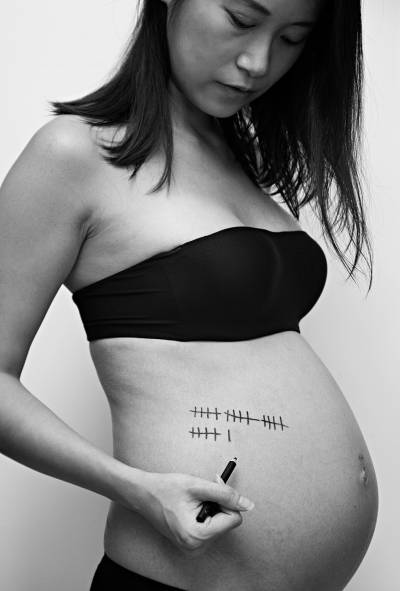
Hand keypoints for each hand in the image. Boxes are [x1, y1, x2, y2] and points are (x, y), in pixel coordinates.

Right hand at [135, 471, 254, 556]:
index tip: (210, 492)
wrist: (143, 495)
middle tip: (199, 495)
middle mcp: (196, 547)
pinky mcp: (191, 544)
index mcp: (198, 535)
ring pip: (220, 525)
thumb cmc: (166, 488)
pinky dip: (205, 516)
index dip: (226, 502)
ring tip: (192, 502)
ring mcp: (193, 548)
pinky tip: (190, 509)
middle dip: (218, 506)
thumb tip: (248, 505)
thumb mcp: (198, 486)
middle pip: (227, 523)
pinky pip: (211, 528)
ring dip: (211, 510)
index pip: (234, 519)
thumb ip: (225, 494)